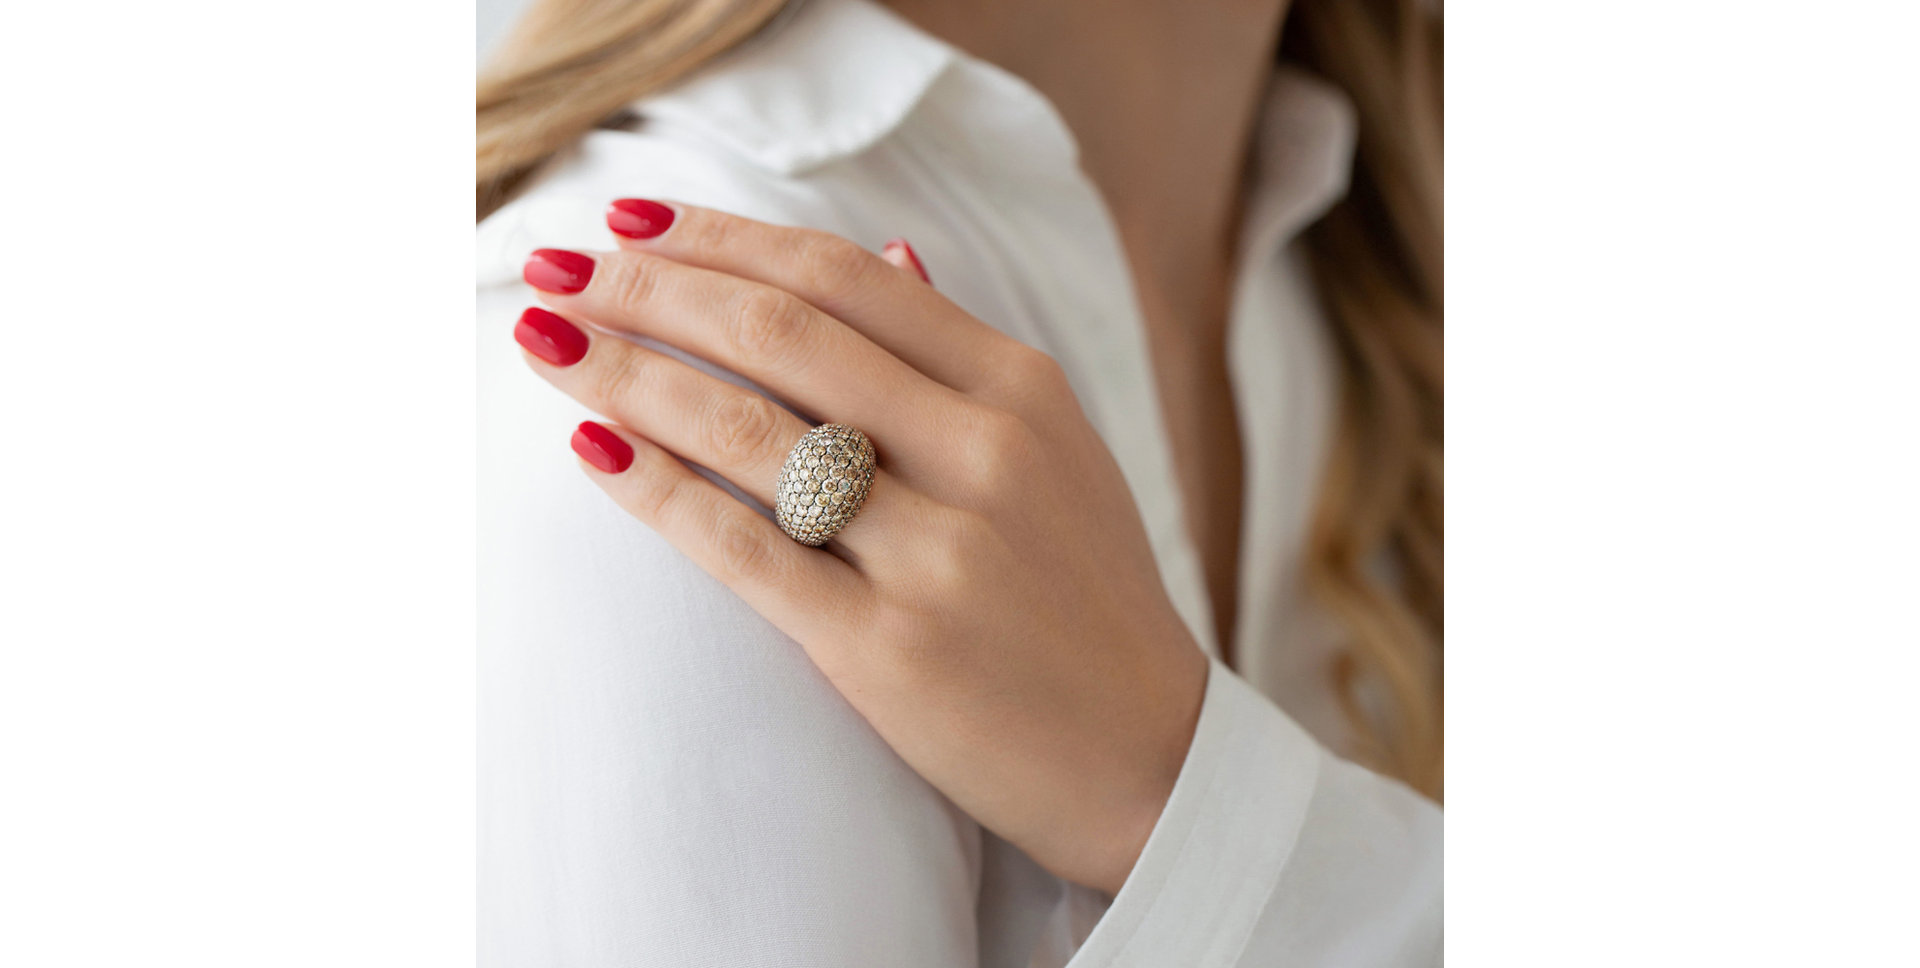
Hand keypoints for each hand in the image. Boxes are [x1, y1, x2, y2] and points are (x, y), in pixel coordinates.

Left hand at [515, 200, 1208, 893]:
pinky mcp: (888, 646)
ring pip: (749, 430)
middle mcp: (983, 454)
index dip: (722, 238)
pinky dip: (658, 488)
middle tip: (555, 269)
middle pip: (781, 335)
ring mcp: (938, 552)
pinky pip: (744, 548)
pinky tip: (593, 448)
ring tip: (544, 342)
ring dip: (626, 373)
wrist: (1149, 757)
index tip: (631, 221)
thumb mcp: (1059, 452)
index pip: (843, 277)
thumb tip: (889, 250)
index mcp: (1021, 391)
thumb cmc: (1086, 598)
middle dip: (648, 289)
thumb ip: (964, 354)